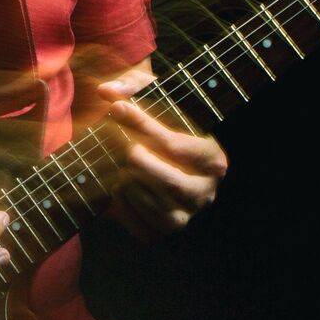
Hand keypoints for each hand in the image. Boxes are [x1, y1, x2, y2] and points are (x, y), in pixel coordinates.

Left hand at [96, 79, 227, 240]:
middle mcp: (206, 192)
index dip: (142, 126)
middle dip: (139, 163)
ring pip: (158, 209)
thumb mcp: (157, 98)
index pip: (175, 145)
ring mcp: (187, 215)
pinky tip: (118, 188)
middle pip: (171, 184)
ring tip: (121, 167)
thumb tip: (106, 91)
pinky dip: (125, 210)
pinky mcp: (165, 232)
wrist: (163, 155)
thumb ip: (133, 87)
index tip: (116, 109)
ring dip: (131, 186)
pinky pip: (144, 230)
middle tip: (124, 147)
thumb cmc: (163, 122)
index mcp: (213, 158)